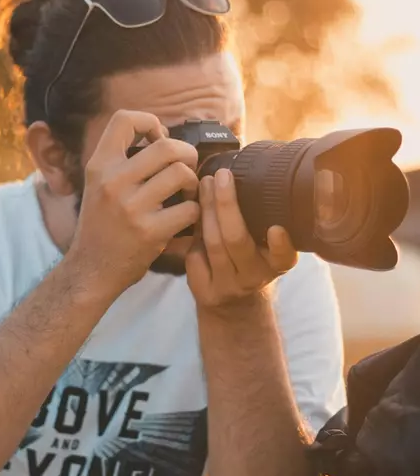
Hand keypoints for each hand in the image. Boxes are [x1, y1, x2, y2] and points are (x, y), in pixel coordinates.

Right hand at [69, 110, 199, 297]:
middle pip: (167, 146)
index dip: (149, 122)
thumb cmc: (101, 225)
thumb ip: (123, 161)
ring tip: (186, 194)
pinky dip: (194, 212)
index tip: (157, 139)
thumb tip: (163, 135)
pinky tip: (185, 218)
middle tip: (185, 167)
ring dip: (193, 183)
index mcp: (99, 165)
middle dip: (186, 154)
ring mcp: (131, 207)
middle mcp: (112, 182)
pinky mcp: (150, 232)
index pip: (124, 119)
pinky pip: (190, 208)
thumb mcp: (98, 184)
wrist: (90, 270)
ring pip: (182, 174)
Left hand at [186, 169, 297, 310]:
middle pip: (236, 240)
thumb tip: (240, 171)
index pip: (283, 257)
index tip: (276, 229)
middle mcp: (256, 277)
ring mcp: (229, 286)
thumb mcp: (265, 245)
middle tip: (221, 176)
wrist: (233, 304)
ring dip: (206, 210)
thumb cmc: (249, 260)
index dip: (281, 245)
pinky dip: (192, 231)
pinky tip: (192, 210)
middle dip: (226, 204)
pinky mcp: (206, 292)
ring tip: (204, 184)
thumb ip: (261, 218)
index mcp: (278, 264)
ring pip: (213, 245)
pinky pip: (195, 255)